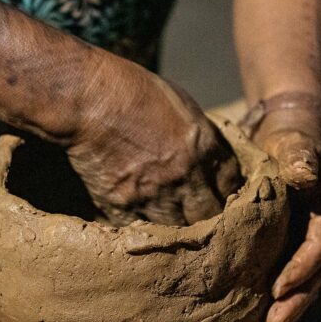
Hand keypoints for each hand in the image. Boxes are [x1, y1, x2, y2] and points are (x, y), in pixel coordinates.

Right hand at [68, 52, 241, 225]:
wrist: (90, 99)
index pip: (231, 184)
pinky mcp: (123, 206)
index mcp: (204, 146)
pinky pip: (143, 230)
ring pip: (179, 230)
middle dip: (207, 214)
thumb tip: (208, 157)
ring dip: (178, 226)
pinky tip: (143, 220)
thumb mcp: (181, 104)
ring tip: (172, 222)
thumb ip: (200, 136)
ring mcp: (154, 195)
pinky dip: (145, 227)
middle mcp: (185, 176)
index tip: (218, 192)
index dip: (226, 190)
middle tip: (200, 214)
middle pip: (210, 214)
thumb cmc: (133, 91)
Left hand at [254, 109, 320, 321]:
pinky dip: (281, 303)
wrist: (290, 148)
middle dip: (294, 304)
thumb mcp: (296, 146)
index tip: (277, 287)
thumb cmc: (291, 145)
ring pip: (307, 285)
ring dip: (288, 312)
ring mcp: (319, 246)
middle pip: (317, 274)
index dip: (302, 266)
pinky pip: (296, 281)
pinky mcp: (301, 252)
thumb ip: (300, 159)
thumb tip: (303, 173)